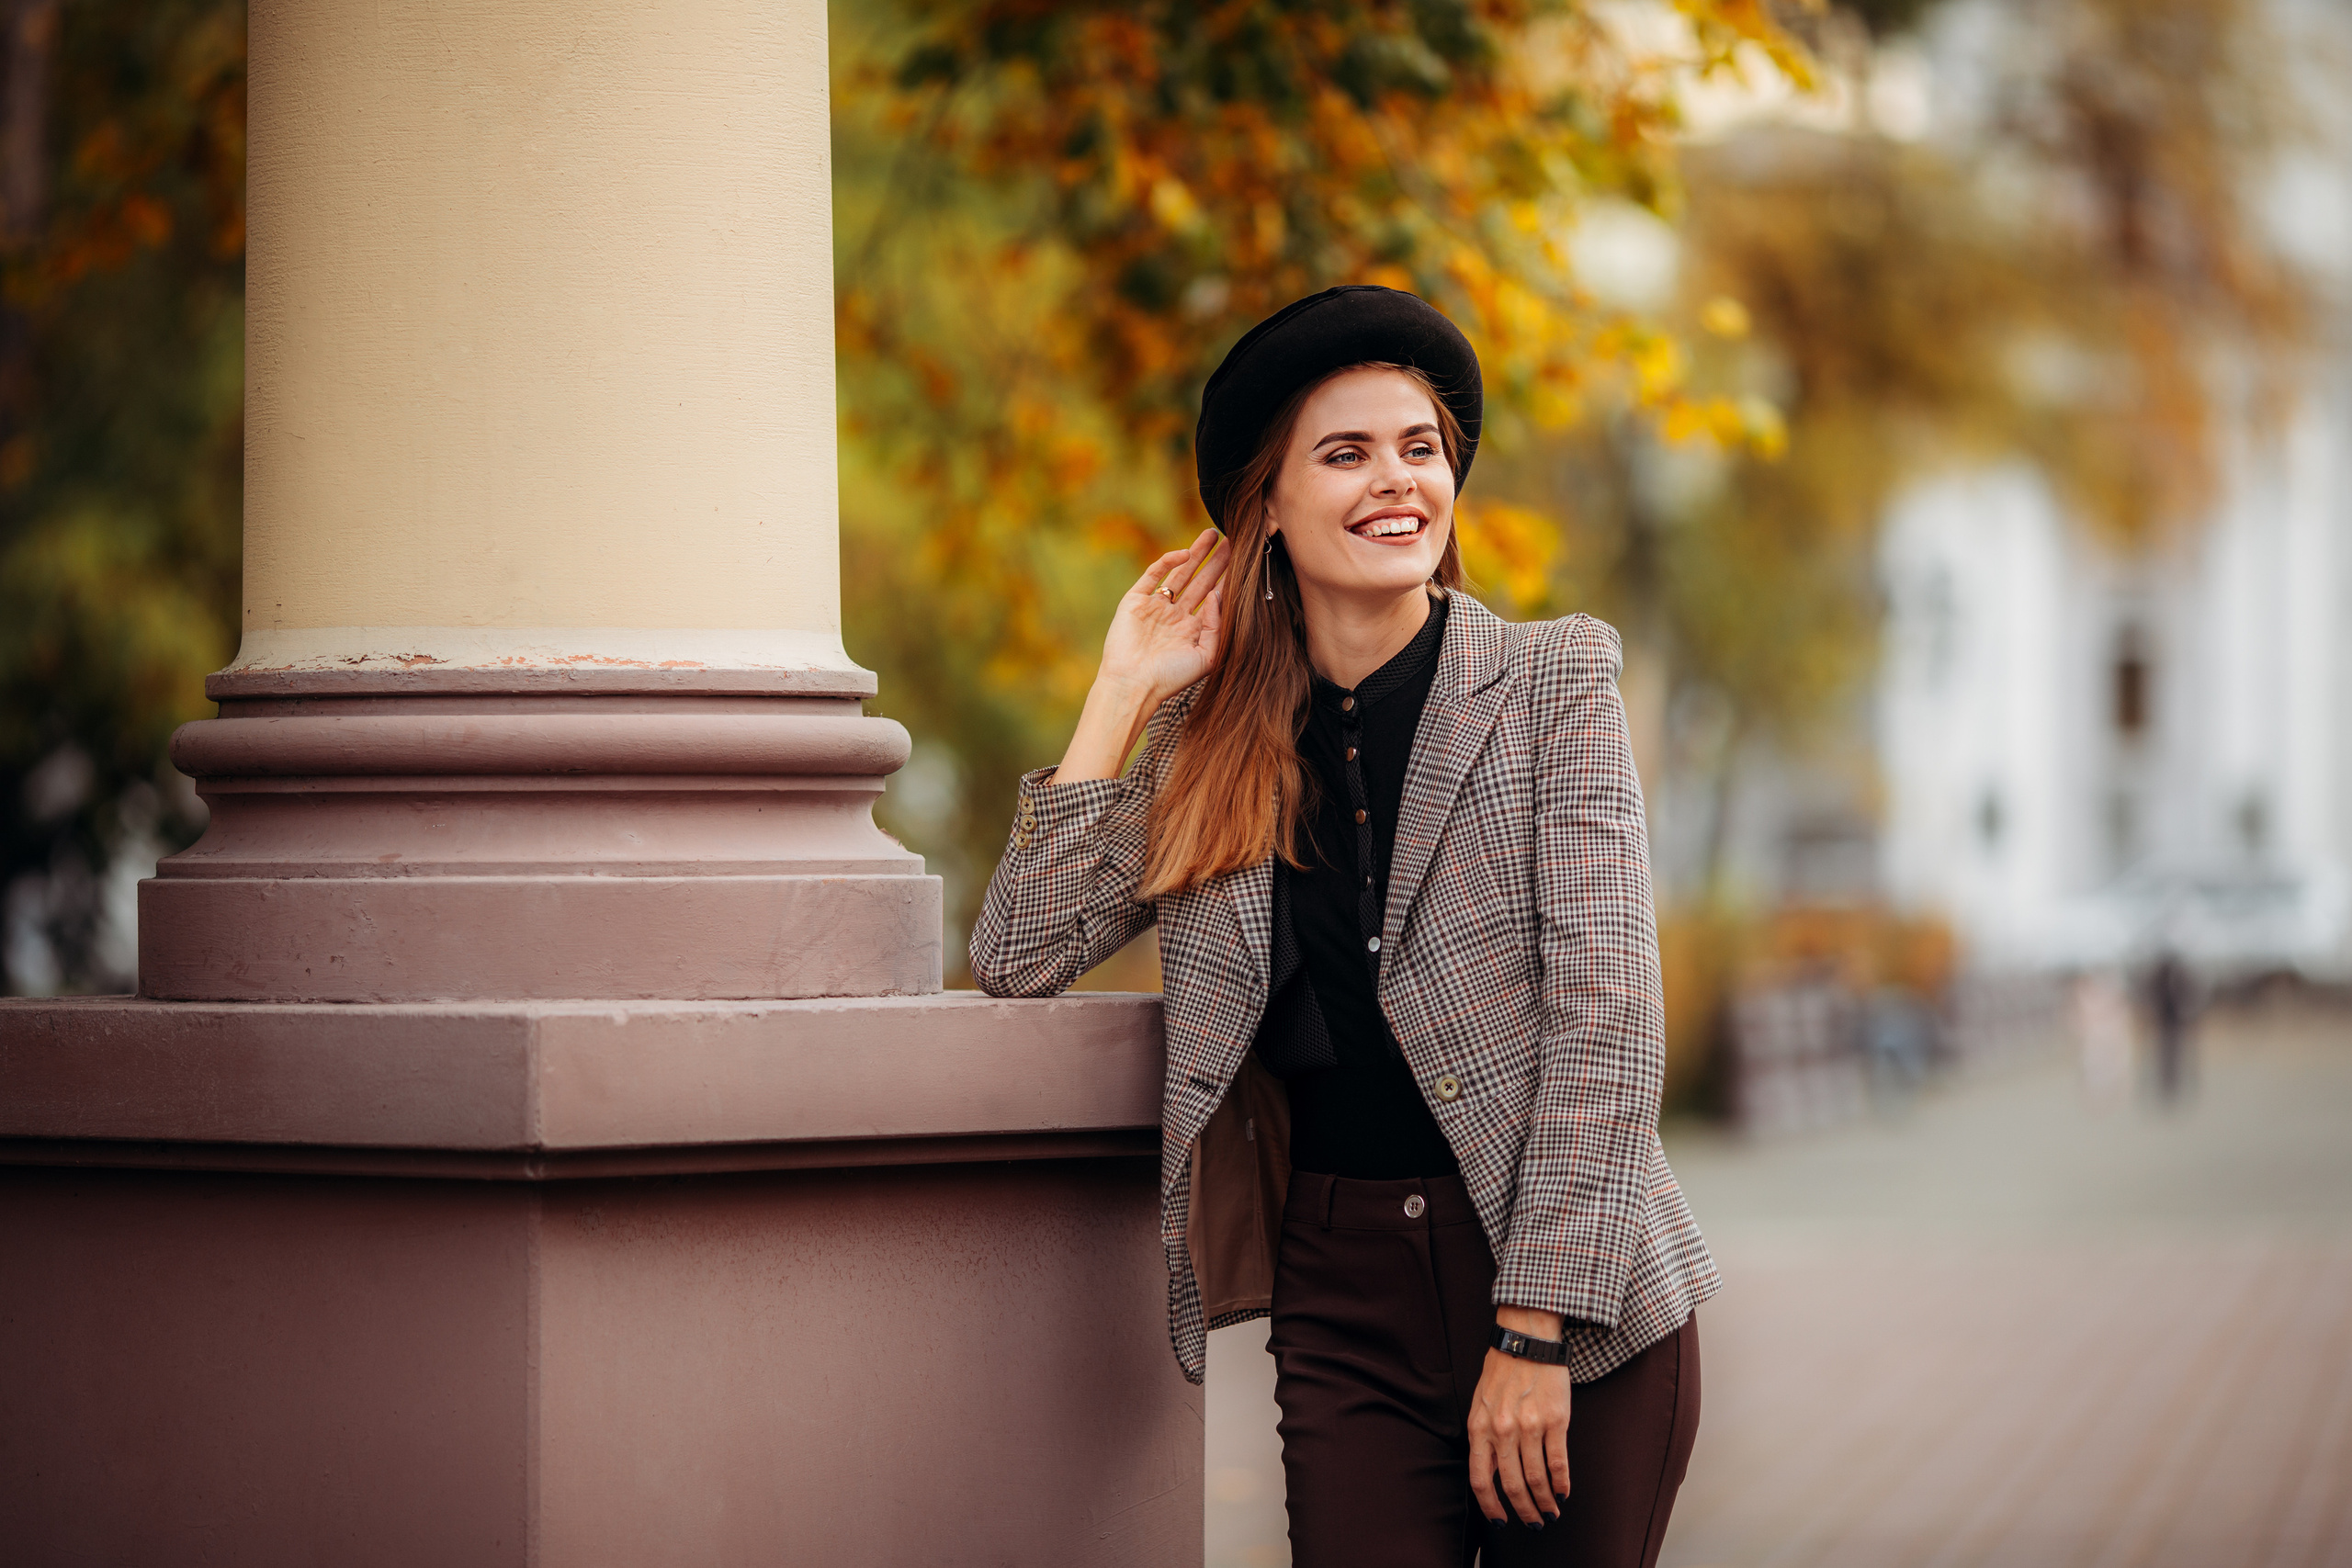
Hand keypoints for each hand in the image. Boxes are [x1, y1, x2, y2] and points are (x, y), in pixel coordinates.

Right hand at [1051, 528, 1229, 783]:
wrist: (1133, 684)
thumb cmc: (1170, 678)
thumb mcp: (1206, 657)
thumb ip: (1217, 626)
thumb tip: (1217, 595)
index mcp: (1191, 630)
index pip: (1213, 599)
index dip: (1227, 580)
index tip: (1245, 563)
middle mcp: (1174, 616)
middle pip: (1200, 581)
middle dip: (1216, 561)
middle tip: (1234, 540)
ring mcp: (1154, 606)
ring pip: (1179, 573)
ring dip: (1195, 553)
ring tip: (1212, 534)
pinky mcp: (1135, 600)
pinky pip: (1152, 575)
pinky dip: (1167, 562)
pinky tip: (1184, 554)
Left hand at [1468, 1309, 1571, 1527]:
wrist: (1525, 1340)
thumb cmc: (1501, 1373)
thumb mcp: (1480, 1406)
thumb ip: (1484, 1439)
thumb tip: (1492, 1476)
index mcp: (1479, 1427)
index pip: (1480, 1480)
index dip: (1490, 1506)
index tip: (1501, 1521)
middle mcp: (1502, 1430)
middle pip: (1512, 1485)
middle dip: (1524, 1510)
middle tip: (1534, 1523)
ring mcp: (1529, 1425)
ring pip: (1537, 1478)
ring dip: (1545, 1502)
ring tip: (1551, 1513)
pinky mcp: (1555, 1420)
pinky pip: (1559, 1462)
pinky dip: (1562, 1483)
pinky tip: (1564, 1491)